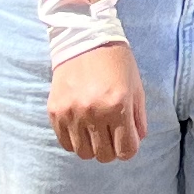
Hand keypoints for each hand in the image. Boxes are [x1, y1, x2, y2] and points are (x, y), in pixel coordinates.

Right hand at [47, 0, 145, 161]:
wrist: (84, 38)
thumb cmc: (116, 62)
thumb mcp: (136, 88)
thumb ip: (138, 119)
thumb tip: (135, 142)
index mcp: (118, 106)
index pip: (126, 150)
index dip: (129, 148)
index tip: (127, 141)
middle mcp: (93, 112)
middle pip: (104, 155)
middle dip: (112, 149)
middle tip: (111, 135)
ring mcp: (71, 113)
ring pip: (83, 153)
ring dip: (92, 146)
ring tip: (95, 131)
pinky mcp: (55, 111)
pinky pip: (65, 142)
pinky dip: (75, 140)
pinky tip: (81, 127)